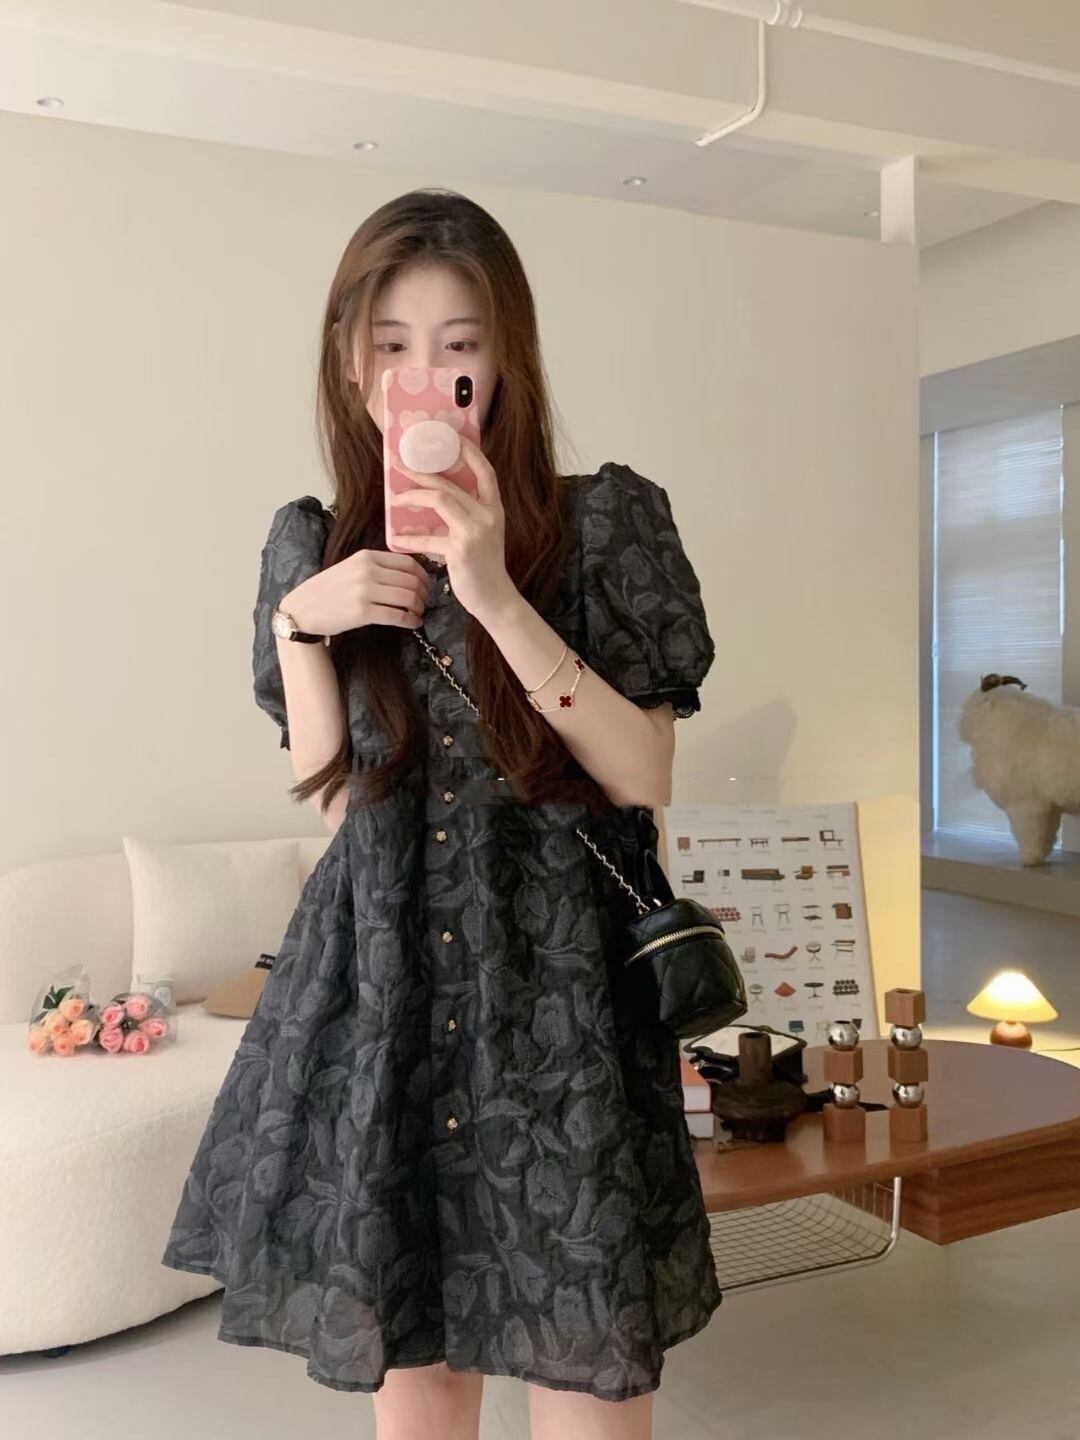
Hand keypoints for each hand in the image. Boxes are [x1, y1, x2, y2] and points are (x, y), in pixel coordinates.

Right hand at [283, 549, 429, 634]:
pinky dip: (410, 621)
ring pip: (408, 597)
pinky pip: (397, 616)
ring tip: (418, 614)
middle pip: (411, 581)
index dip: (423, 575)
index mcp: (366, 556)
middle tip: (423, 603)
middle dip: (423, 594)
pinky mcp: (363, 612)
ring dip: (418, 608)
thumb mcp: (350, 568)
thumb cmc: (328, 590)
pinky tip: (413, 623)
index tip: (426, 585)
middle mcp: (367, 571)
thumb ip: (375, 567)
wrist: (303, 610)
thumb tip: (407, 575)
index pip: (407, 562)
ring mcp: (365, 591)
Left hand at [388, 435, 519, 625]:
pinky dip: (410, 539)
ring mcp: (474, 532)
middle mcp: (486, 516)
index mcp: (494, 509)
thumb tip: (436, 499)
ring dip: (413, 496)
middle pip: (450, 484)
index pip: (486, 473)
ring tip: (396, 498)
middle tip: (400, 465)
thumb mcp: (484, 534)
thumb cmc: (485, 566)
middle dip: (421, 472)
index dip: (471, 453)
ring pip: (439, 500)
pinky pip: (428, 538)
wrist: (495, 598)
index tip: (453, 439)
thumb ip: (467, 515)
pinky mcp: (460, 550)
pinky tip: (397, 539)